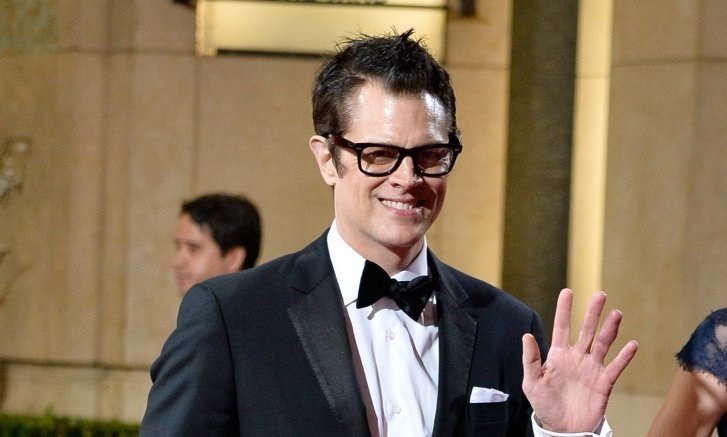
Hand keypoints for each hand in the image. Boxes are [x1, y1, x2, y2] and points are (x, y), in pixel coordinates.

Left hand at [521, 288, 637, 432]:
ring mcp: (591, 368)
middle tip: (600, 294)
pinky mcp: (604, 383)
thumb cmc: (545, 405)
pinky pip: (616, 367)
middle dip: (593, 312)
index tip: (568, 292)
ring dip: (610, 329)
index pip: (562, 327)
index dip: (564, 310)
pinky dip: (624, 356)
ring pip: (602, 344)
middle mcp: (577, 357)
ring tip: (616, 313)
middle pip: (586, 330)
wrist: (563, 429)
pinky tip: (632, 344)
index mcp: (558, 355)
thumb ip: (531, 360)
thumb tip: (526, 336)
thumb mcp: (532, 383)